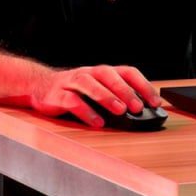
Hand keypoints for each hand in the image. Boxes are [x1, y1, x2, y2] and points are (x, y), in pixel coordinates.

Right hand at [29, 64, 162, 126]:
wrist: (40, 86)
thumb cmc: (75, 91)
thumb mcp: (97, 91)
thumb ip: (115, 98)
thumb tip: (139, 114)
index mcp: (103, 72)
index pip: (128, 72)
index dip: (143, 85)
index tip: (155, 101)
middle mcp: (89, 73)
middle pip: (110, 76)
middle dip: (126, 91)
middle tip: (138, 107)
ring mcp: (73, 82)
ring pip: (91, 85)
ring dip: (107, 97)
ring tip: (120, 111)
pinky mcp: (58, 95)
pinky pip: (73, 101)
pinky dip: (86, 112)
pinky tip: (97, 123)